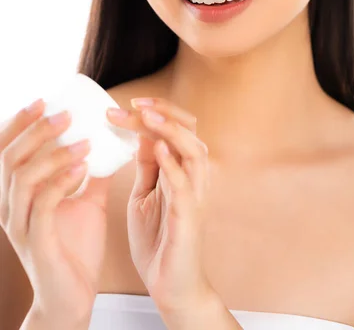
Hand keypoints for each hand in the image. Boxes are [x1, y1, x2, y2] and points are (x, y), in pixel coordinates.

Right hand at [0, 99, 113, 324]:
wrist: (75, 297)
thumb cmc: (76, 247)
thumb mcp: (87, 201)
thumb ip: (93, 172)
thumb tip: (109, 140)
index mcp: (18, 194)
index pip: (7, 151)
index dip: (19, 124)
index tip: (43, 101)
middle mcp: (11, 207)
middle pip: (10, 158)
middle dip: (36, 131)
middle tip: (65, 115)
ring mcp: (21, 226)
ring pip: (22, 178)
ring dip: (52, 154)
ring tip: (82, 141)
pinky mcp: (37, 242)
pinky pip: (42, 205)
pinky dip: (60, 181)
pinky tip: (82, 168)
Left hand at [106, 97, 212, 313]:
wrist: (170, 285)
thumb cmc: (158, 239)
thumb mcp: (144, 194)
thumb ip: (147, 166)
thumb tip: (140, 135)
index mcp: (182, 170)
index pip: (176, 128)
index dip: (155, 111)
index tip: (125, 105)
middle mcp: (193, 177)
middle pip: (190, 131)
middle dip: (164, 111)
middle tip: (135, 103)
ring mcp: (195, 196)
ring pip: (194, 150)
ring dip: (170, 129)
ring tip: (146, 116)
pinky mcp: (189, 216)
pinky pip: (186, 184)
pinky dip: (173, 163)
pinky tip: (159, 148)